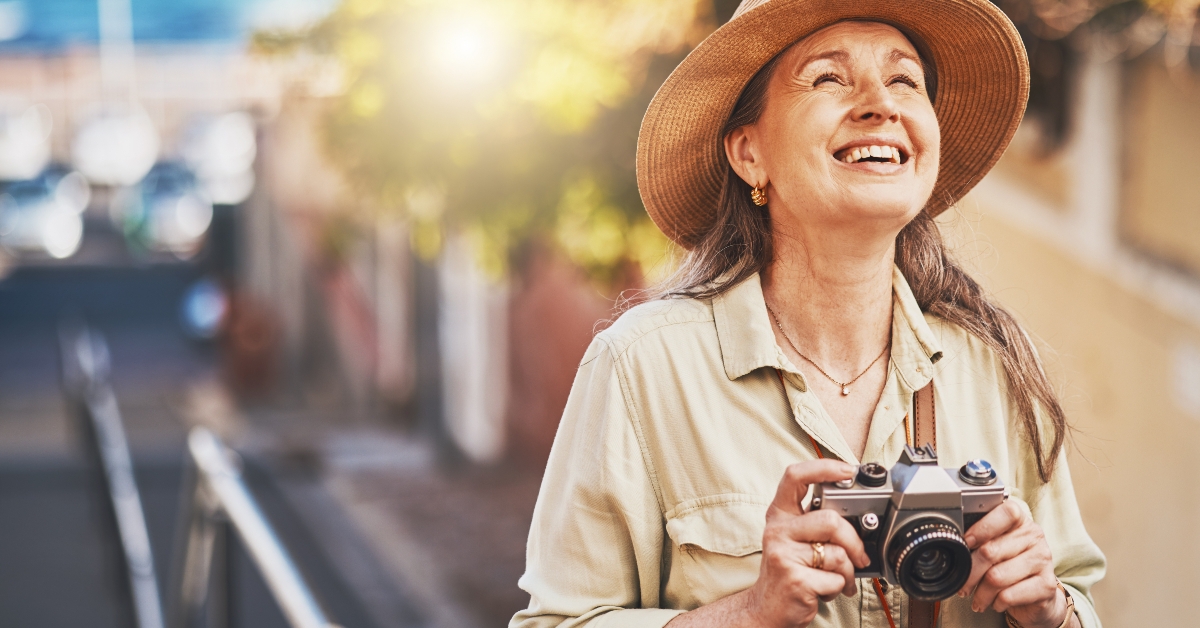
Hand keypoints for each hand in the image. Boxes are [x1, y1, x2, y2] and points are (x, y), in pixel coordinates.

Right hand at [743, 460, 871, 627]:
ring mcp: (783, 554)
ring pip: (838, 553)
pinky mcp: (794, 579)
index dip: (824, 468)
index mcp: (780, 514)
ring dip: (848, 572)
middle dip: (854, 541)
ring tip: (838, 578)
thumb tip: (859, 516)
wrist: (767, 607)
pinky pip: (835, 579)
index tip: (848, 471)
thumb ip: (818, 523)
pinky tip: (826, 590)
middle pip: (831, 520)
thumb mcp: (796, 539)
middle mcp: (778, 530)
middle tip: (860, 556)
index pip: (795, 476)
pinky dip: (839, 588)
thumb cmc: (789, 570)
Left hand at [958, 500, 1075, 627]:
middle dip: (970, 573)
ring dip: (981, 593)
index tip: (965, 542)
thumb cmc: (1011, 565)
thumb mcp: (996, 546)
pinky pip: (1008, 595)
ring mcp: (1043, 560)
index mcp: (1021, 521)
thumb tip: (955, 543)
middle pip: (990, 550)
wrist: (1039, 595)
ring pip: (996, 577)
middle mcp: (1034, 537)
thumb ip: (980, 540)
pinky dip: (996, 602)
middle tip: (963, 585)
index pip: (1005, 513)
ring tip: (978, 598)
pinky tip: (996, 603)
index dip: (981, 528)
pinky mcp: (1046, 585)